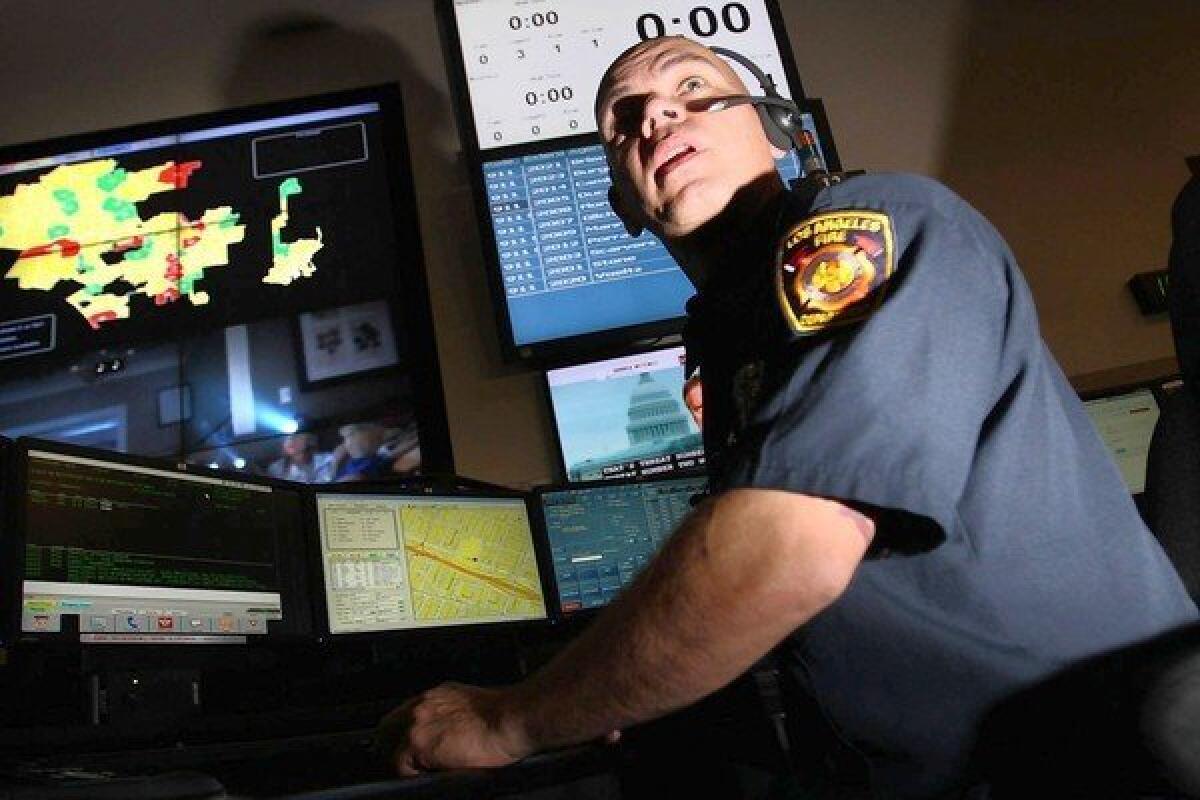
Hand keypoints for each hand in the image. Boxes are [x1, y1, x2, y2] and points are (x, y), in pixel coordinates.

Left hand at [376, 683, 531, 775]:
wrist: (510, 719)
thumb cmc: (504, 714)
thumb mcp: (474, 705)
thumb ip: (454, 714)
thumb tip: (453, 733)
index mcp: (438, 694)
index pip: (406, 712)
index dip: (402, 731)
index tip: (405, 743)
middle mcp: (423, 704)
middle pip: (388, 726)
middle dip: (391, 745)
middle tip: (402, 762)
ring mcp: (417, 722)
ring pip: (390, 745)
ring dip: (401, 760)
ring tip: (416, 772)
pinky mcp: (418, 742)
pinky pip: (400, 765)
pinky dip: (410, 773)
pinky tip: (427, 775)